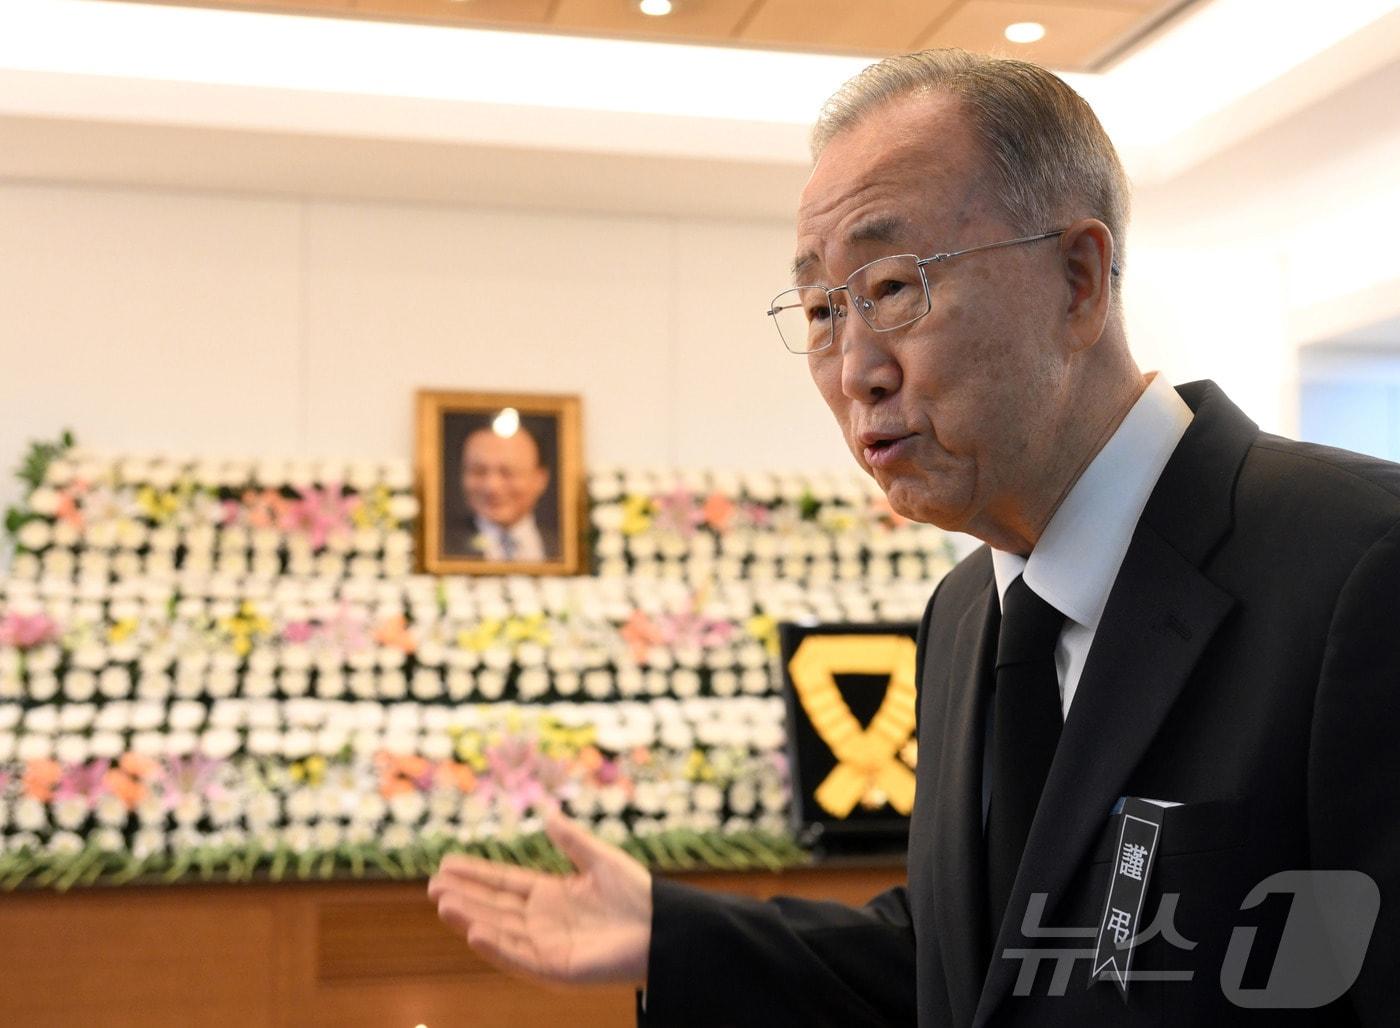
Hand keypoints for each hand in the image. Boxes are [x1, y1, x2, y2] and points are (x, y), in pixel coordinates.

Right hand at [428, 813, 652, 985]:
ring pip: (500, 931)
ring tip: (443, 903)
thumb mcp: (600, 859)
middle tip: (431, 885)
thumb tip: (548, 814)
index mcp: (551, 895)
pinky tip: (474, 932)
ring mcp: (547, 946)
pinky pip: (520, 958)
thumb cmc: (638, 895)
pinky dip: (496, 947)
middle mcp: (543, 922)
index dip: (476, 875)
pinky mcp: (556, 969)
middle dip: (463, 896)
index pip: (504, 884)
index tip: (446, 864)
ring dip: (471, 918)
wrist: (663, 928)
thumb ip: (572, 840)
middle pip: (494, 907)